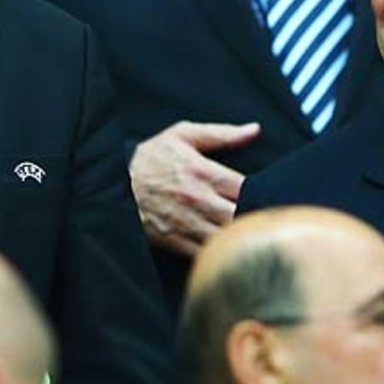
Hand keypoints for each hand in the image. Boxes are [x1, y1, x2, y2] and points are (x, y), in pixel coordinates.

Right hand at [129, 120, 260, 256]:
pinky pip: (206, 253)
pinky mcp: (176, 241)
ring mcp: (187, 223)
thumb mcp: (183, 135)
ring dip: (240, 237)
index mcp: (204, 172)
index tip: (270, 193)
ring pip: (226, 238)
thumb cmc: (151, 157)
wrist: (113, 182)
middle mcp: (198, 199)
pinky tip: (228, 248)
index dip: (265, 192)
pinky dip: (220, 253)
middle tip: (264, 216)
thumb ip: (222, 134)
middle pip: (241, 216)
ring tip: (250, 233)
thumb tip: (254, 130)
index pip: (248, 187)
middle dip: (255, 217)